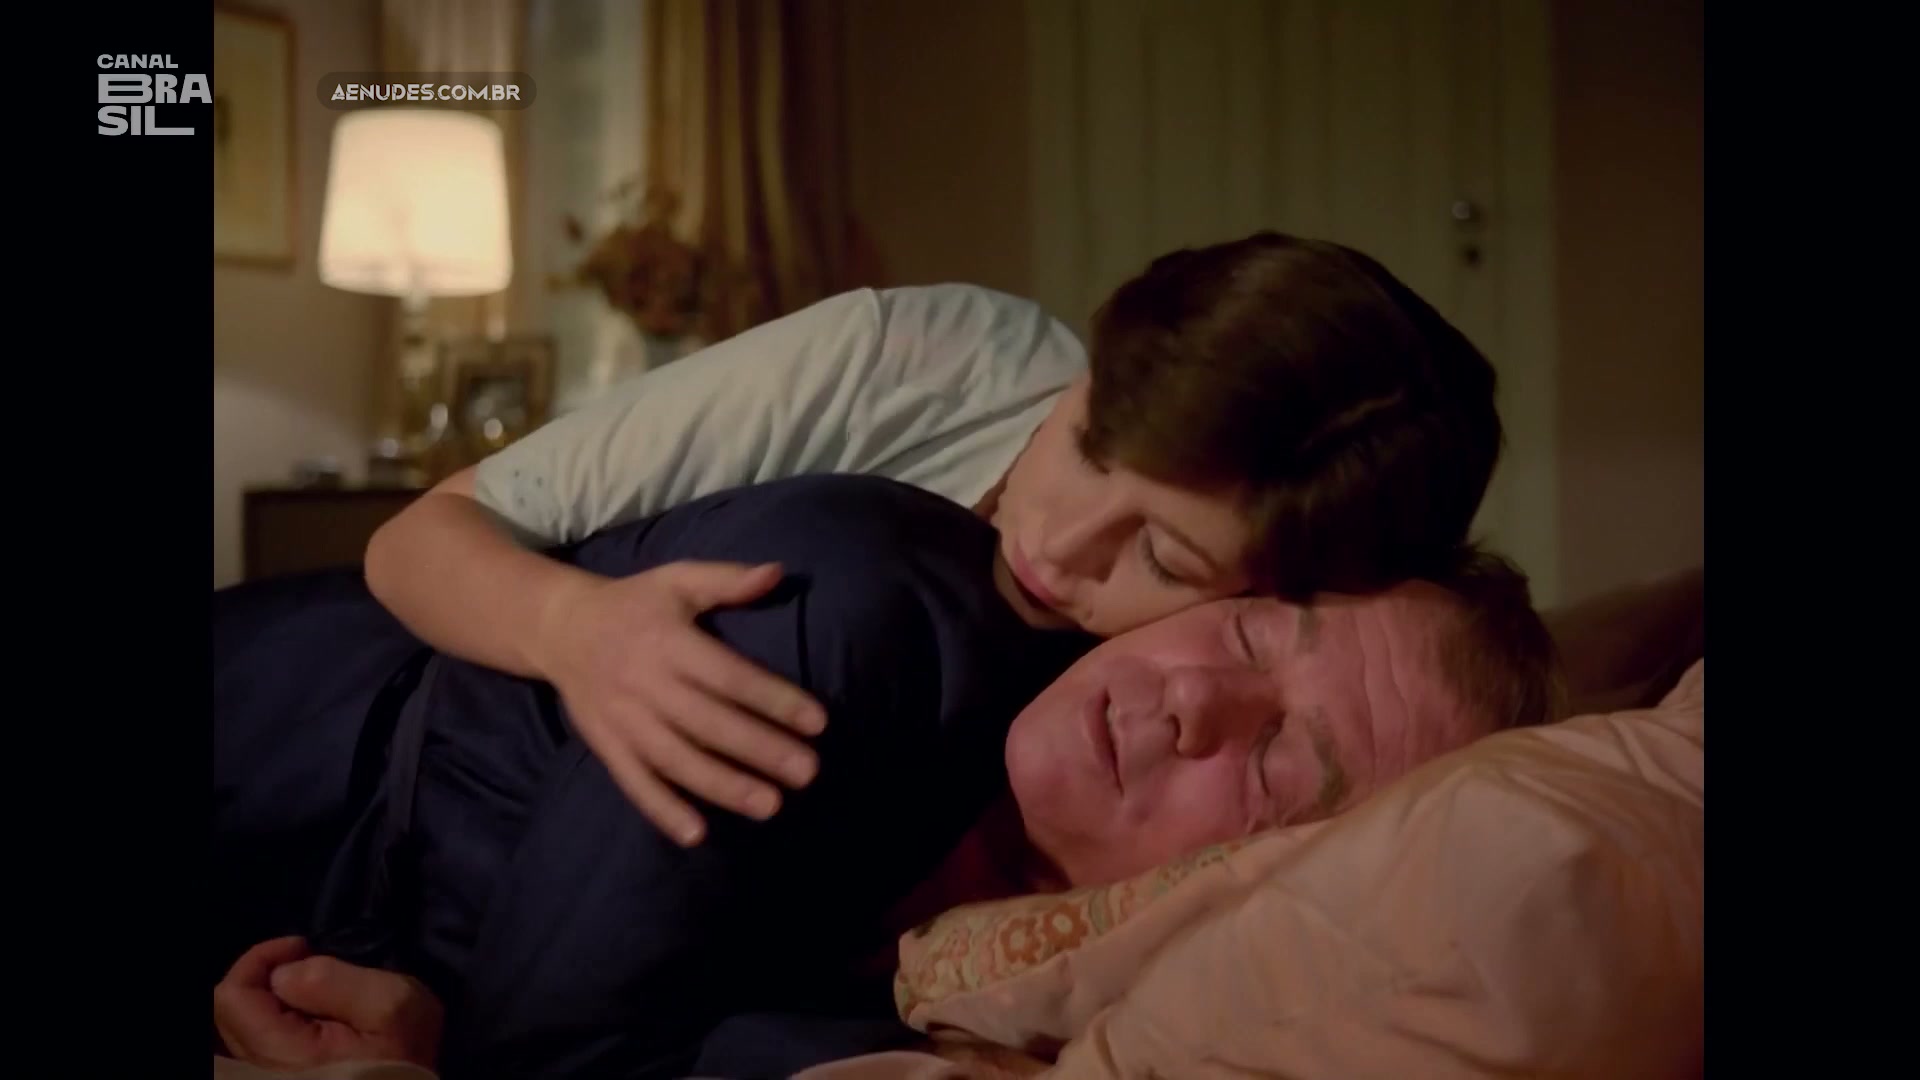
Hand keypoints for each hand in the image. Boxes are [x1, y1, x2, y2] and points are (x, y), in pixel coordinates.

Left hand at [213, 937, 442, 1069]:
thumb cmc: (408, 1055)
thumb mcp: (392, 1004)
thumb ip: (334, 980)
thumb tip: (285, 972)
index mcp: (283, 1052)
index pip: (230, 997)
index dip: (261, 959)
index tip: (304, 948)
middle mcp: (263, 1069)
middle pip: (229, 1010)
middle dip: (267, 977)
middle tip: (313, 967)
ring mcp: (271, 1076)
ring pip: (243, 1025)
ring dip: (274, 998)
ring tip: (318, 993)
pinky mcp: (284, 1077)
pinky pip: (260, 1039)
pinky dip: (280, 1018)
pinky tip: (316, 1017)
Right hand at [532, 560, 827, 844]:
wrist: (559, 628)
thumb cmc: (635, 603)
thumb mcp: (678, 579)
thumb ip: (727, 580)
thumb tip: (778, 573)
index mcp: (670, 642)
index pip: (729, 676)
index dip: (774, 699)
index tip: (818, 721)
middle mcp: (646, 684)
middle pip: (709, 723)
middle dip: (759, 750)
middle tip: (807, 772)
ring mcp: (624, 720)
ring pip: (676, 759)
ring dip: (723, 786)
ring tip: (770, 805)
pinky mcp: (606, 746)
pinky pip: (635, 782)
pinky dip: (663, 809)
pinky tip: (697, 834)